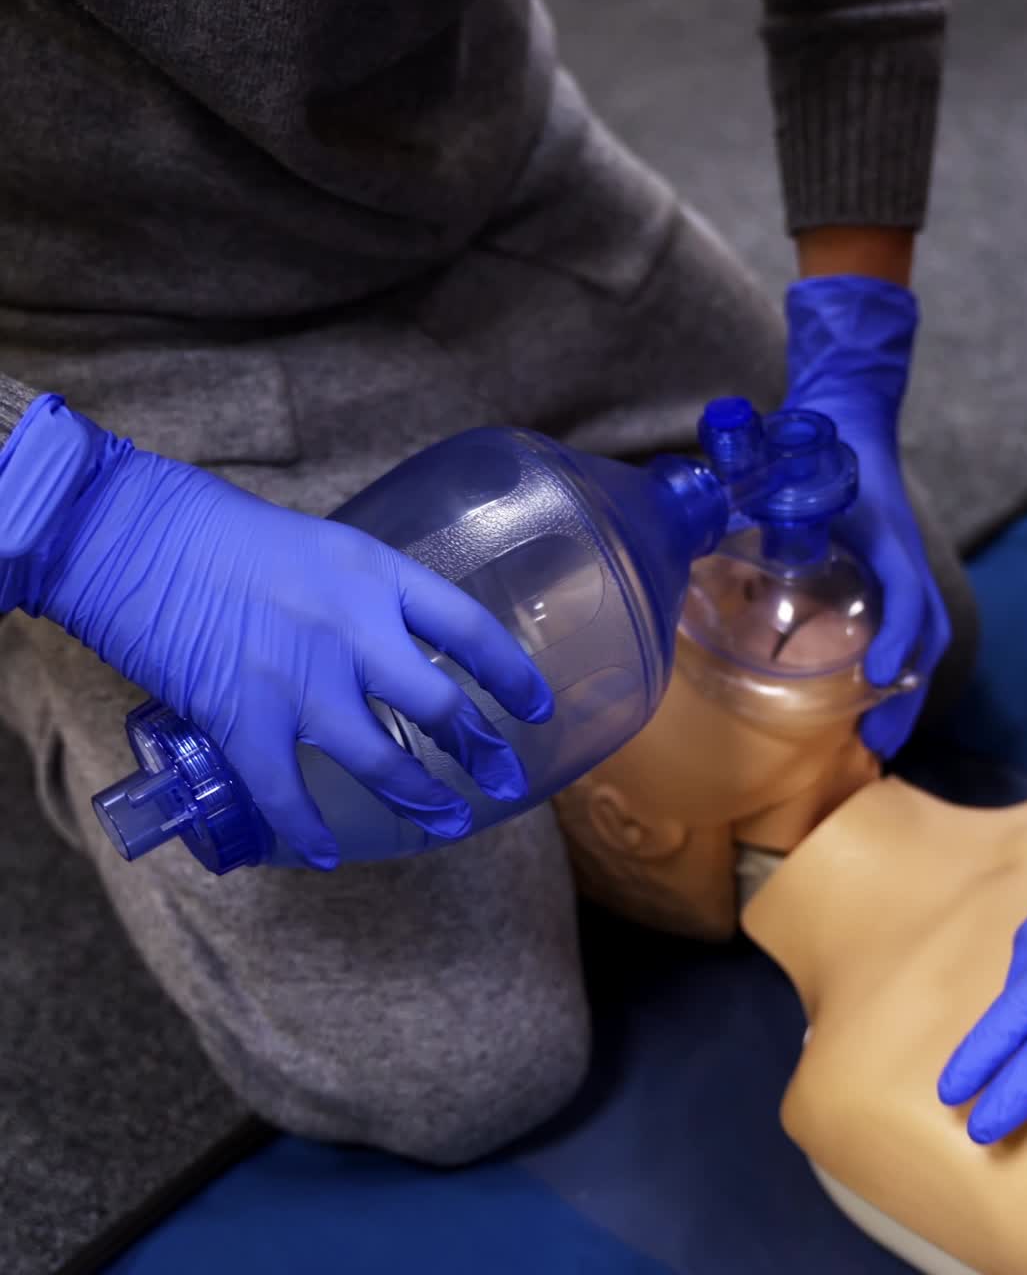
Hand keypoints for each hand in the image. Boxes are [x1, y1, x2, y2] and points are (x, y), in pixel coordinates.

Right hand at [0, 396, 552, 867]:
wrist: (129, 533)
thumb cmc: (220, 529)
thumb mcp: (324, 546)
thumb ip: (368, 598)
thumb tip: (401, 644)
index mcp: (375, 576)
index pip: (469, 631)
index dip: (512, 674)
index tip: (537, 706)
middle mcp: (351, 630)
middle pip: (437, 705)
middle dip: (480, 749)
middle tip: (504, 779)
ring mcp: (298, 679)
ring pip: (380, 758)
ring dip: (419, 798)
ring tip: (448, 821)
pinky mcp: (242, 718)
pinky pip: (288, 794)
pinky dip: (307, 831)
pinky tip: (325, 855)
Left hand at [784, 275, 949, 757]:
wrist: (852, 416)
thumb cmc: (823, 446)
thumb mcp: (789, 473)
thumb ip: (748, 499)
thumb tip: (690, 528)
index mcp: (887, 536)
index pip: (906, 594)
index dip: (896, 637)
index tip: (876, 675)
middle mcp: (905, 560)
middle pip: (927, 636)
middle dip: (907, 693)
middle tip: (878, 745)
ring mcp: (904, 571)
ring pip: (923, 640)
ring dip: (904, 692)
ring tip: (877, 740)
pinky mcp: (893, 577)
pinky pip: (906, 630)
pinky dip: (895, 670)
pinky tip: (865, 699)